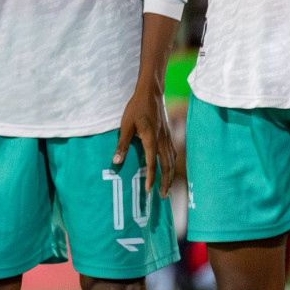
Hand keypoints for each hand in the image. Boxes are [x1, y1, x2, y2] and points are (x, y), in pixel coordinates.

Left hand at [112, 81, 174, 195]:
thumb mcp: (125, 125)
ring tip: (167, 187)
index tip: (148, 191)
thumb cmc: (136, 108)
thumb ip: (122, 144)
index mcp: (151, 140)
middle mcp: (162, 141)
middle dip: (165, 182)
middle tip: (162, 196)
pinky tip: (169, 168)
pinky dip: (172, 164)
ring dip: (170, 175)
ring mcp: (167, 138)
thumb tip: (116, 161)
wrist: (151, 93)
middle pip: (167, 166)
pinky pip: (172, 154)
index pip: (152, 165)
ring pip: (172, 161)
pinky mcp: (168, 134)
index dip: (150, 179)